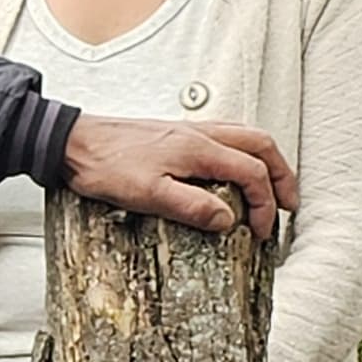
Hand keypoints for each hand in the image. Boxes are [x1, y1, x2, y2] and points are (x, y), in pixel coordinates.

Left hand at [61, 115, 293, 240]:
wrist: (72, 141)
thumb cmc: (104, 165)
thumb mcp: (146, 194)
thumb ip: (191, 207)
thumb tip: (228, 220)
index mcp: (199, 149)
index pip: (252, 173)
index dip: (265, 204)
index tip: (261, 231)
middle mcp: (199, 134)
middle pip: (260, 146)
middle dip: (282, 174)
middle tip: (290, 203)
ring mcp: (188, 130)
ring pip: (245, 137)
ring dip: (265, 161)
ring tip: (271, 186)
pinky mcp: (175, 133)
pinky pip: (225, 136)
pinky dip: (242, 152)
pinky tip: (232, 170)